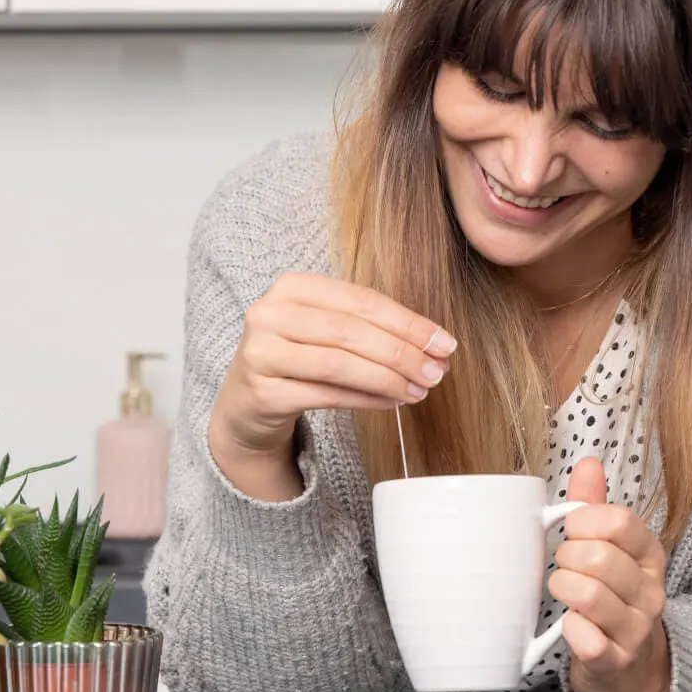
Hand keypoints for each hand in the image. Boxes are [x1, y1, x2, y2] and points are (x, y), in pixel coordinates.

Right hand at [209, 273, 455, 496]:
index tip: (445, 343)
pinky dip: (366, 399)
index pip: (361, 300)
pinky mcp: (263, 392)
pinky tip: (392, 402)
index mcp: (291, 286)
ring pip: (340, 364)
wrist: (246, 405)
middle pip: (351, 331)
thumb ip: (374, 330)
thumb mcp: (326, 331)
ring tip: (419, 390)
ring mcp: (261, 353)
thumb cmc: (298, 360)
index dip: (408, 322)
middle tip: (437, 371)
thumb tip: (437, 347)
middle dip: (402, 353)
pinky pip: (327, 395)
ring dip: (388, 379)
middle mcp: (269, 313)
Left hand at [551, 458, 670, 691]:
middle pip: (599, 557)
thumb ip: (595, 507)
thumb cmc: (613, 601)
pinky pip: (587, 640)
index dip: (582, 521)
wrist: (633, 671)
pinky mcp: (616, 662)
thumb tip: (587, 462)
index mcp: (649, 555)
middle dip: (566, 557)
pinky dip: (570, 629)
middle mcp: (650, 590)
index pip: (618, 521)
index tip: (571, 533)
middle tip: (562, 566)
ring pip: (590, 595)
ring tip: (562, 592)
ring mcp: (636, 629)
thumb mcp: (612, 552)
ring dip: (563, 589)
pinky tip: (569, 626)